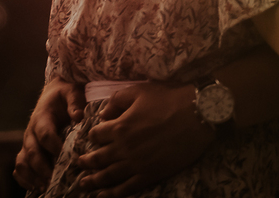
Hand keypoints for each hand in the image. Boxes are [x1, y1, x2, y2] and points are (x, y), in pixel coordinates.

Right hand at [14, 78, 85, 190]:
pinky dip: (24, 179)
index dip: (54, 147)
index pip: (45, 134)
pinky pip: (20, 167)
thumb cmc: (65, 93)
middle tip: (53, 180)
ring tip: (44, 187)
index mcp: (41, 117)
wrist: (54, 93)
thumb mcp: (72, 91)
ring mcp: (27, 142)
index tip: (68, 157)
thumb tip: (78, 116)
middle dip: (42, 167)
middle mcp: (31, 132)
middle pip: (32, 152)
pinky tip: (36, 188)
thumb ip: (75, 102)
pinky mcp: (27, 150)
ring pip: (22, 162)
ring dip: (32, 176)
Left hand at [72, 82, 213, 197]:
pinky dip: (112, 194)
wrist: (200, 114)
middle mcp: (123, 148)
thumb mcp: (141, 90)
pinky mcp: (150, 174)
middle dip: (86, 161)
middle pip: (97, 158)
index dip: (93, 135)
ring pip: (107, 176)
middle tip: (79, 164)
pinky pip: (126, 188)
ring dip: (93, 181)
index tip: (94, 137)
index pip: (96, 135)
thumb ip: (117, 100)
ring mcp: (136, 164)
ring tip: (83, 184)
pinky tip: (103, 196)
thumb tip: (103, 114)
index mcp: (119, 127)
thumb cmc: (172, 99)